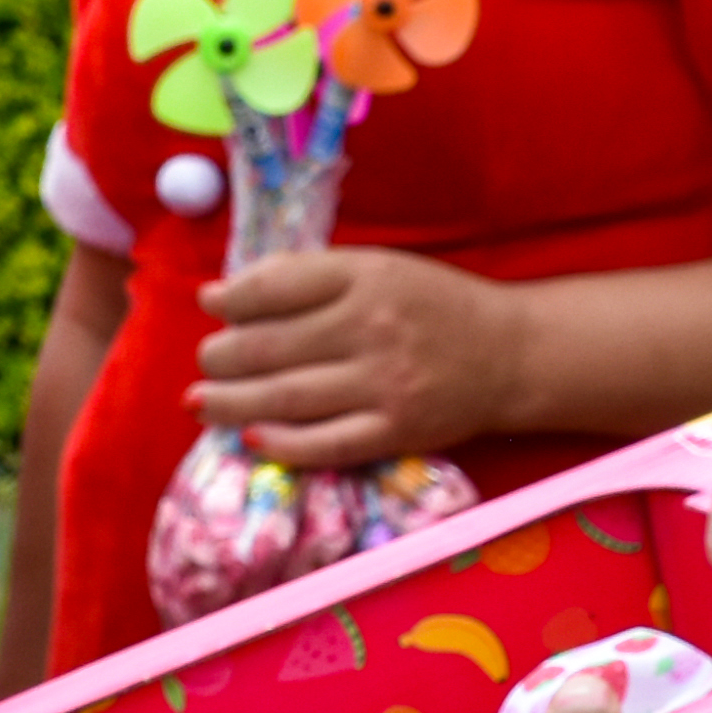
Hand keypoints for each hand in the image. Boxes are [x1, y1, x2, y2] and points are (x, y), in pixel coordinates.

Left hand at [196, 245, 529, 469]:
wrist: (510, 354)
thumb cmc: (433, 305)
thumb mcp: (378, 268)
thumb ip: (310, 275)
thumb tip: (228, 293)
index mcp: (365, 276)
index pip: (275, 286)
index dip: (230, 298)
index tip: (210, 303)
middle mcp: (371, 327)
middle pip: (268, 346)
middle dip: (220, 356)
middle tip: (207, 360)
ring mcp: (383, 384)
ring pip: (284, 398)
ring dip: (230, 402)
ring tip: (201, 401)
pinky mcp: (394, 431)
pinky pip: (323, 443)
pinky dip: (280, 444)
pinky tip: (250, 438)